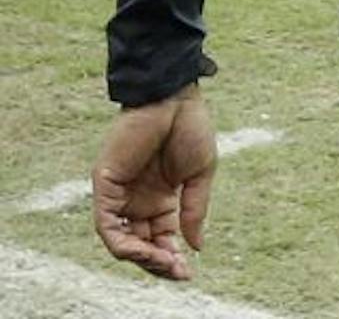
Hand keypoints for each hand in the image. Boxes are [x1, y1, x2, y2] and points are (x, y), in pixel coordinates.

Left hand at [91, 83, 214, 280]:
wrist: (173, 98)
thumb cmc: (190, 128)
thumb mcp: (200, 175)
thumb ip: (194, 211)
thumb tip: (196, 246)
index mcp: (161, 198)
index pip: (161, 239)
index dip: (172, 257)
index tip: (188, 272)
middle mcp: (138, 201)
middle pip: (141, 245)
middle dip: (159, 262)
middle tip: (178, 272)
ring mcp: (120, 195)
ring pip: (123, 241)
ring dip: (143, 257)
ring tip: (166, 262)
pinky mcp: (106, 187)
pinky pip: (108, 226)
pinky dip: (123, 243)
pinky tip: (144, 249)